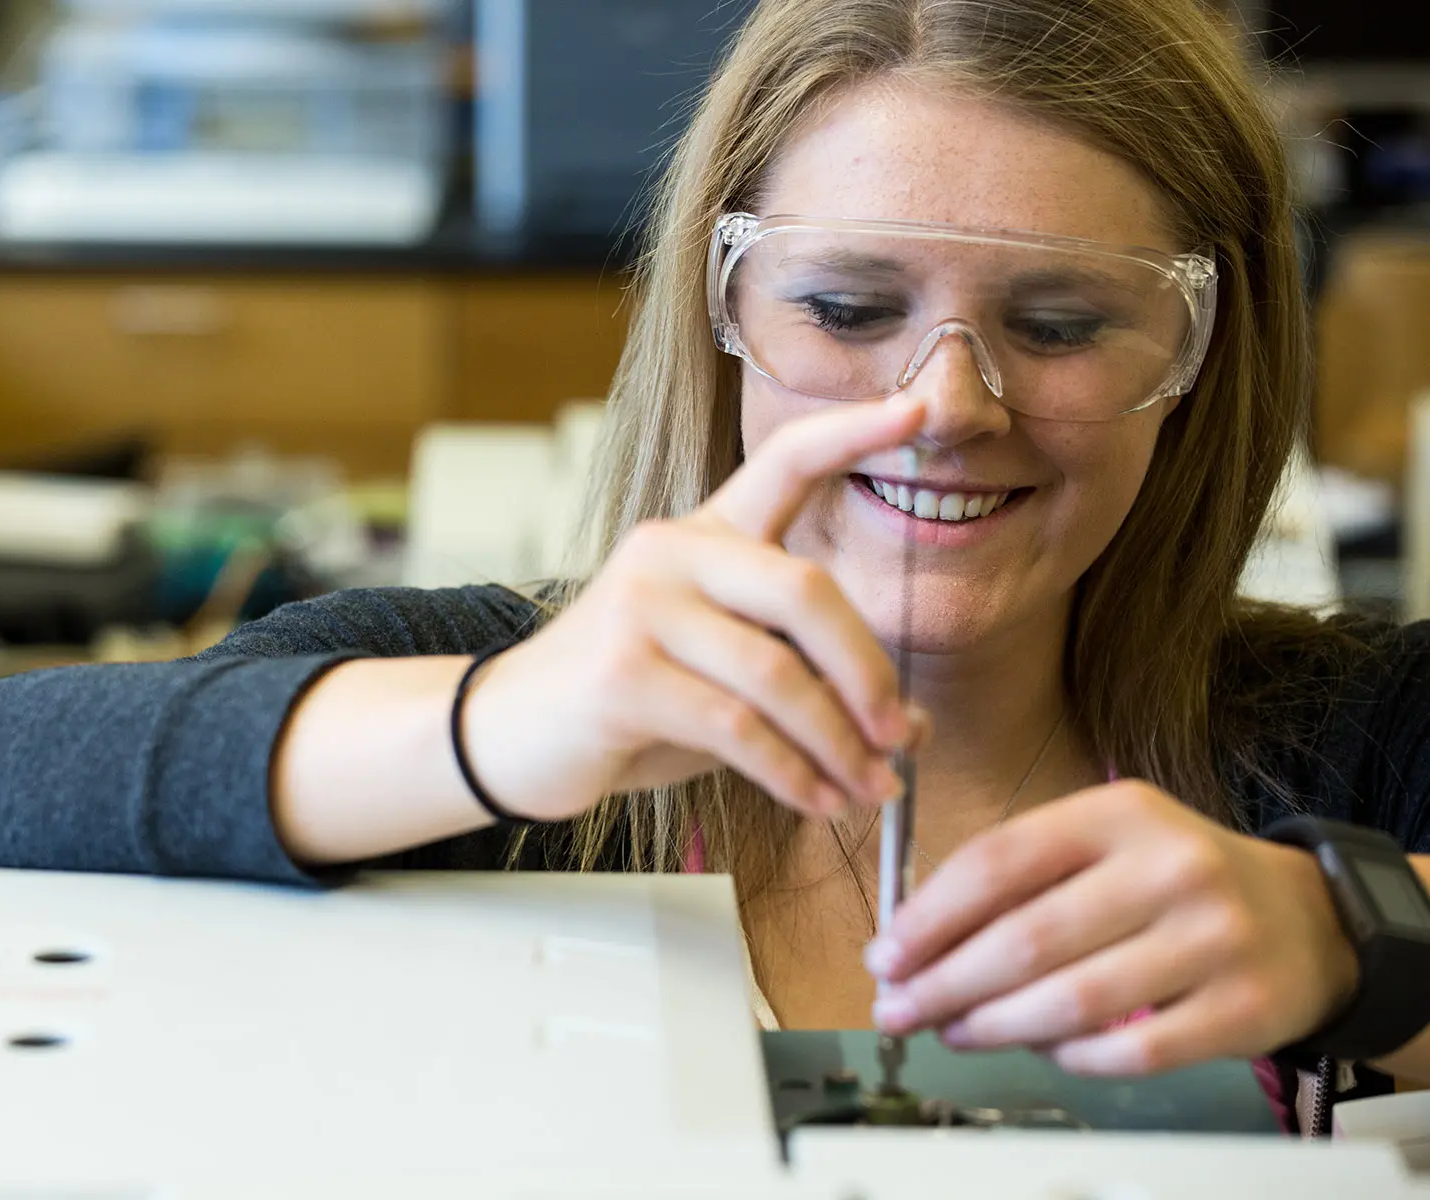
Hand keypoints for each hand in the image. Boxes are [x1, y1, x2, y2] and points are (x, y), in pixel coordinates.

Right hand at [461, 397, 927, 822]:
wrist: (510, 733)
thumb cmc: (628, 697)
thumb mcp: (722, 673)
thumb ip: (806, 680)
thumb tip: (907, 728)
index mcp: (703, 533)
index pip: (786, 462)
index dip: (854, 433)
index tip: (920, 411)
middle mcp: (671, 552)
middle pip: (805, 590)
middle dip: (868, 673)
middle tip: (900, 736)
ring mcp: (640, 607)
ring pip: (775, 673)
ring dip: (836, 743)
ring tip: (867, 789)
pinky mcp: (621, 674)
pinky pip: (735, 727)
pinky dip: (790, 773)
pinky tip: (816, 800)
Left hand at [864, 781, 1360, 1074]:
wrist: (1307, 918)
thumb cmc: (1175, 879)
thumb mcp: (1104, 842)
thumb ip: (1019, 875)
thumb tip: (917, 936)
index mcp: (1120, 813)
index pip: (999, 862)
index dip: (930, 916)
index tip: (886, 953)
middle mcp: (1170, 868)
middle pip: (1026, 938)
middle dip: (945, 982)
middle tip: (900, 1007)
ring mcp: (1212, 939)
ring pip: (1072, 1001)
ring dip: (994, 1025)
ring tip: (954, 1030)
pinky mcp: (1242, 1008)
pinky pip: (1129, 1051)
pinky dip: (1070, 1056)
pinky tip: (1039, 1048)